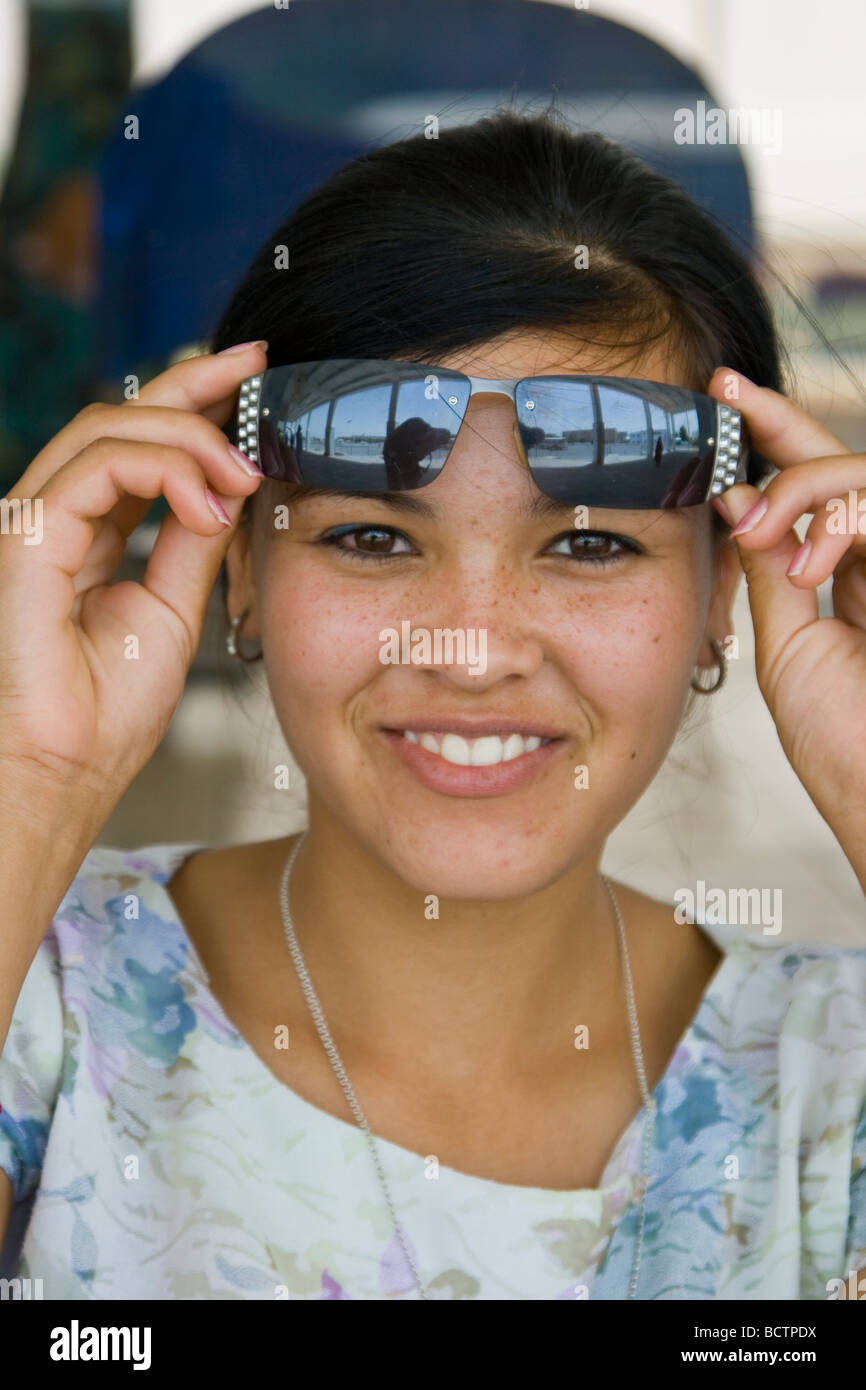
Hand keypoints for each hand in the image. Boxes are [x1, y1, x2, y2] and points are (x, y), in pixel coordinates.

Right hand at [0, 343, 266, 808]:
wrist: (65, 773)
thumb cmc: (107, 711)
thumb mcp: (173, 609)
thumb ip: (194, 541)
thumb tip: (233, 481)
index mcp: (88, 532)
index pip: (141, 445)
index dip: (196, 402)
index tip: (259, 376)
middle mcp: (54, 515)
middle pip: (120, 416)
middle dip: (195, 382)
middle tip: (259, 366)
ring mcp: (33, 522)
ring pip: (107, 428)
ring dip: (190, 436)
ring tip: (245, 469)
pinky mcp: (24, 537)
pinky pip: (95, 468)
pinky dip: (162, 469)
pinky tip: (210, 501)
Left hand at [706, 367, 865, 891]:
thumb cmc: (845, 741)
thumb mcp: (792, 644)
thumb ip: (773, 569)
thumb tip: (737, 495)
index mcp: (850, 573)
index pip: (812, 484)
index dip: (770, 429)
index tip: (718, 390)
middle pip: (842, 459)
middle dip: (779, 426)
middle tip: (725, 418)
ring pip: (865, 471)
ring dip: (806, 485)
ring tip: (763, 533)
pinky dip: (844, 520)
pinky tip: (812, 564)